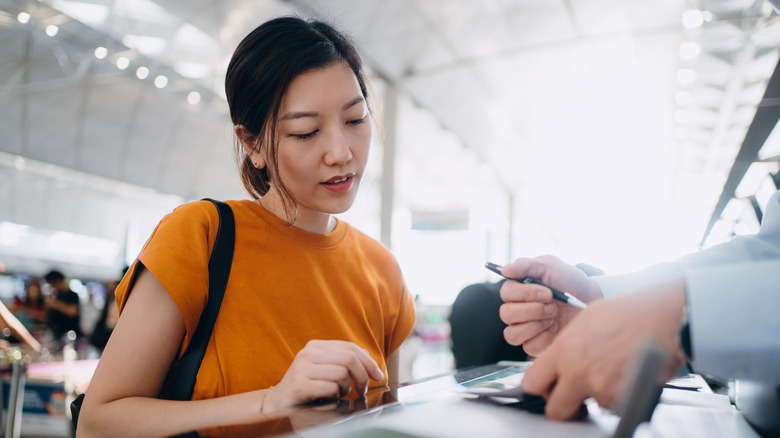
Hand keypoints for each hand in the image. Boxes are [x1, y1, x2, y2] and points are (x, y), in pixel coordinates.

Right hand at [263, 340, 383, 411]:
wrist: (277, 402)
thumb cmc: (304, 385)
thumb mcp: (323, 368)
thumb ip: (342, 359)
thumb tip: (366, 354)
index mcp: (315, 346)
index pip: (350, 347)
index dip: (368, 361)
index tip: (377, 375)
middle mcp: (308, 354)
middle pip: (349, 358)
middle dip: (363, 375)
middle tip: (363, 389)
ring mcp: (302, 369)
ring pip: (342, 374)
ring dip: (346, 388)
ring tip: (339, 393)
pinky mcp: (300, 386)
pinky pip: (331, 388)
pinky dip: (336, 396)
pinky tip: (329, 399)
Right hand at [499, 255, 602, 354]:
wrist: (591, 300)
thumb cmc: (570, 282)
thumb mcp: (550, 266)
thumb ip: (526, 265)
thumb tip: (504, 269)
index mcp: (517, 290)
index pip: (506, 293)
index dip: (525, 294)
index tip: (548, 293)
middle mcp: (516, 310)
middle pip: (506, 314)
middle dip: (533, 310)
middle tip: (553, 306)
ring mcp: (524, 328)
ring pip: (512, 334)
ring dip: (535, 325)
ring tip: (553, 317)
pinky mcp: (534, 344)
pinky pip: (529, 346)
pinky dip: (544, 337)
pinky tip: (555, 328)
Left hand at [521, 279, 686, 419]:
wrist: (664, 316)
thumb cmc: (629, 313)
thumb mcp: (584, 322)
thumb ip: (566, 347)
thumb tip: (556, 362)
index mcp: (563, 350)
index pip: (531, 383)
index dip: (540, 388)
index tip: (548, 388)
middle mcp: (577, 372)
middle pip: (554, 410)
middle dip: (564, 406)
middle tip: (575, 397)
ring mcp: (600, 388)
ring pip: (590, 407)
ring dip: (597, 397)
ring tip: (612, 373)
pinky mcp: (623, 399)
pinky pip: (614, 407)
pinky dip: (619, 397)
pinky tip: (626, 376)